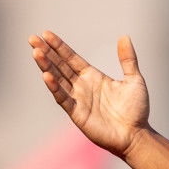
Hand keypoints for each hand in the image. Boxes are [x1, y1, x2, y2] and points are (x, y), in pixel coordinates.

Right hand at [28, 31, 149, 157]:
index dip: (59, 47)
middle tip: (32, 38)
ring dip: (46, 66)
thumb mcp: (134, 80)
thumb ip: (128, 60)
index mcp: (93, 76)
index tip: (46, 33)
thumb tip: (125, 37)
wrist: (136, 135)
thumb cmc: (136, 110)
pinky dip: (55, 87)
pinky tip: (46, 75)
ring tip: (36, 52)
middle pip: (60, 66)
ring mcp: (78, 99)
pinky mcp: (77, 113)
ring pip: (57, 79)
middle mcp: (82, 86)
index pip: (71, 58)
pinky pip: (63, 98)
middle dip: (46, 52)